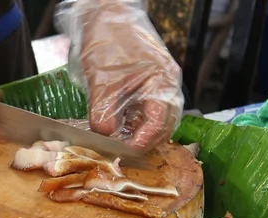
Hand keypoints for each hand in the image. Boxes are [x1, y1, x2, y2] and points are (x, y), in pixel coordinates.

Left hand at [78, 0, 184, 150]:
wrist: (104, 11)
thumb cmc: (107, 39)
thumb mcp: (101, 81)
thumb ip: (103, 113)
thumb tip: (105, 138)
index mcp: (163, 82)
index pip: (159, 123)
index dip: (142, 142)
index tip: (123, 153)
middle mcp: (166, 84)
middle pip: (161, 125)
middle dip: (141, 141)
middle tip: (119, 153)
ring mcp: (157, 83)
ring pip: (152, 119)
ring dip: (136, 133)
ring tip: (116, 143)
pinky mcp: (146, 83)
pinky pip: (144, 109)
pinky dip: (131, 121)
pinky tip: (116, 128)